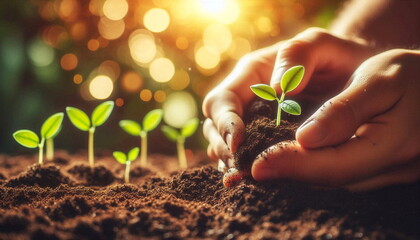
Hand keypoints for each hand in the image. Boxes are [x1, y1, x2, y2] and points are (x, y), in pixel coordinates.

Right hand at [202, 28, 373, 168]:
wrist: (354, 75)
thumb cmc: (336, 57)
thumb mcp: (320, 44)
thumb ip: (297, 55)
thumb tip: (274, 89)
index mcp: (252, 75)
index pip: (222, 100)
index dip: (224, 122)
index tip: (238, 142)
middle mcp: (247, 100)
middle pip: (216, 127)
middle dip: (224, 149)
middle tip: (242, 168)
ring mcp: (255, 122)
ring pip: (227, 147)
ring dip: (233, 164)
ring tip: (245, 180)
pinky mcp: (268, 142)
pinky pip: (249, 159)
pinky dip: (250, 171)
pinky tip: (260, 182)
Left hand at [252, 49, 419, 190]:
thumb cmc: (408, 74)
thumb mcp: (378, 80)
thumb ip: (343, 110)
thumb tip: (305, 139)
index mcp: (393, 143)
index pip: (334, 165)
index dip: (294, 166)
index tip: (258, 164)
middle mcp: (394, 166)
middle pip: (334, 179)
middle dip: (292, 174)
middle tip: (255, 169)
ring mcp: (392, 172)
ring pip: (339, 181)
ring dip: (303, 174)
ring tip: (268, 165)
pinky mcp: (386, 169)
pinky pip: (348, 174)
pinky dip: (320, 168)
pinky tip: (299, 160)